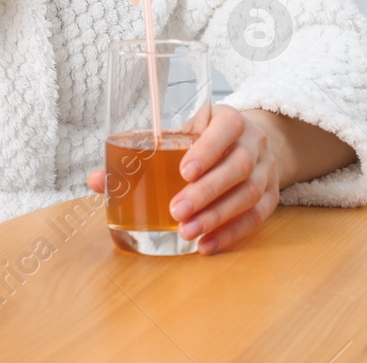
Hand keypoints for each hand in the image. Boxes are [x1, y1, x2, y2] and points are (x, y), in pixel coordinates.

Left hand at [86, 105, 282, 254]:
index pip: (226, 128)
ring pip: (248, 195)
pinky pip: (256, 219)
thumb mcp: (179, 136)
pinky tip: (206, 245)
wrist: (250, 145)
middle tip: (177, 210)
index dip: (207, 149)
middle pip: (238, 167)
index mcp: (231, 120)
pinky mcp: (271, 198)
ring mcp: (267, 171)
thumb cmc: (204, 140)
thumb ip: (142, 154)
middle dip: (206, 191)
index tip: (183, 170)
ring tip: (187, 232)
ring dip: (217, 216)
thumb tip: (94, 180)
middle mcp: (254, 143)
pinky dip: (231, 234)